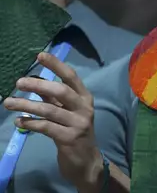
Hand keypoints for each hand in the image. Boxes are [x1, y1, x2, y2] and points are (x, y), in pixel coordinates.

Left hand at [3, 52, 103, 190]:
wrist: (86, 162)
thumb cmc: (75, 133)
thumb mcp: (66, 112)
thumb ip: (53, 98)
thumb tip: (34, 81)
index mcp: (85, 98)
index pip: (71, 77)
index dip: (56, 65)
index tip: (40, 55)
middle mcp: (84, 108)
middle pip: (61, 91)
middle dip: (39, 85)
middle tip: (19, 82)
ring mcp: (78, 124)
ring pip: (50, 110)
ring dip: (27, 105)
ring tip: (9, 103)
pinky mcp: (69, 138)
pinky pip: (46, 127)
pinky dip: (31, 123)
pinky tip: (19, 121)